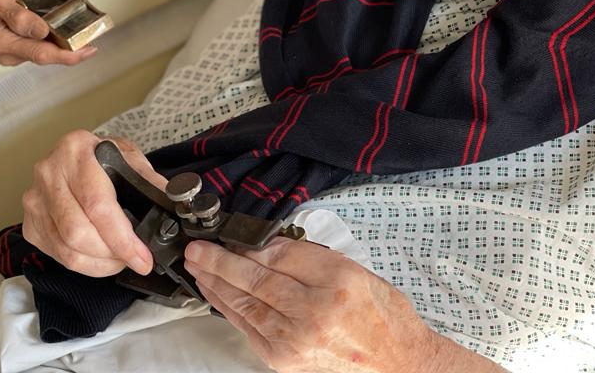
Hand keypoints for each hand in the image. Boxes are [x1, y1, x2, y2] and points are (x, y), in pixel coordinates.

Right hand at [0, 0, 96, 65]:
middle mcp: (9, 52)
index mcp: (3, 44)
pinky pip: (40, 43)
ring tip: (85, 29)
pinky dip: (55, 36)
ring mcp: (13, 49)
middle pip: (48, 55)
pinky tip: (66, 26)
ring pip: (46, 50)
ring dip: (65, 42)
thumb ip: (19, 16)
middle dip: (72, 48)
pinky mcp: (17, 43)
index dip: (68, 55)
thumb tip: (42, 31)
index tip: (88, 50)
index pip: (42, 55)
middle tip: (95, 36)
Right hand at [22, 130, 166, 276]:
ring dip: (98, 264)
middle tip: (132, 259)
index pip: (98, 205)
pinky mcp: (29, 222)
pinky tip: (99, 257)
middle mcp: (49, 172)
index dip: (123, 239)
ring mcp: (34, 198)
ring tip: (118, 259)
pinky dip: (83, 264)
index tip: (142, 257)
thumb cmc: (104, 158)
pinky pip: (56, 255)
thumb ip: (149, 181)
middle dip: (111, 255)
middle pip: (78, 233)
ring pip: (66, 250)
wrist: (75, 155)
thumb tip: (173, 207)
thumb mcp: (130, 158)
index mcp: (77, 149)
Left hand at [183, 236, 437, 372]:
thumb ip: (308, 256)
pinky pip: (249, 329)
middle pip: (257, 281)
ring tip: (197, 267)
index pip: (280, 255)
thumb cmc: (381, 314)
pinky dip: (229, 309)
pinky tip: (217, 294)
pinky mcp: (285, 361)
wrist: (397, 364)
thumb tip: (266, 246)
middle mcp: (313, 313)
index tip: (227, 234)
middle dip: (221, 262)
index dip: (249, 244)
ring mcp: (296, 341)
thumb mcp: (353, 268)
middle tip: (197, 248)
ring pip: (246, 306)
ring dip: (217, 284)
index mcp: (334, 282)